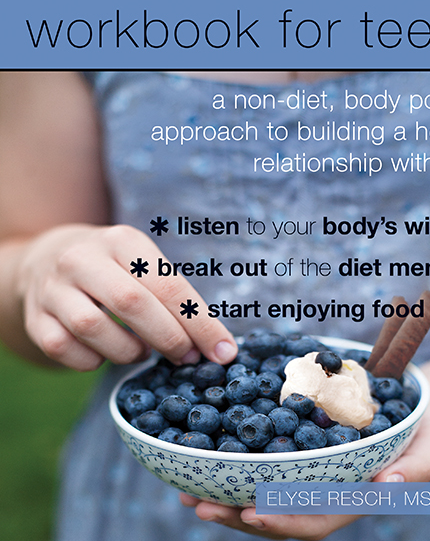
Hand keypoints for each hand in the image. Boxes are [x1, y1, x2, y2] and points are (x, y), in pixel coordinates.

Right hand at [15, 223, 237, 370]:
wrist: (47, 257)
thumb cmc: (114, 267)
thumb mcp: (143, 263)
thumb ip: (175, 297)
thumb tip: (216, 344)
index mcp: (122, 240)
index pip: (168, 285)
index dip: (200, 323)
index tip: (222, 351)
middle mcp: (83, 259)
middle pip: (132, 305)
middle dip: (169, 338)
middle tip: (187, 357)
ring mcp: (53, 288)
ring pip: (94, 329)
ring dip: (129, 352)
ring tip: (143, 352)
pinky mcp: (34, 317)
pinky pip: (64, 350)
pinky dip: (93, 361)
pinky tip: (105, 353)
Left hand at [179, 400, 429, 539]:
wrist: (413, 403)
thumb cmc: (427, 427)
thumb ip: (416, 470)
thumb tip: (384, 488)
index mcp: (355, 496)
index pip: (315, 518)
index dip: (283, 519)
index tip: (251, 512)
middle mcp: (326, 489)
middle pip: (278, 512)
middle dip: (237, 512)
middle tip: (198, 503)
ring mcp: (312, 472)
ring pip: (265, 491)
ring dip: (227, 492)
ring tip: (188, 485)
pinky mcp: (301, 449)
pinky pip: (267, 461)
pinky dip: (237, 462)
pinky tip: (208, 453)